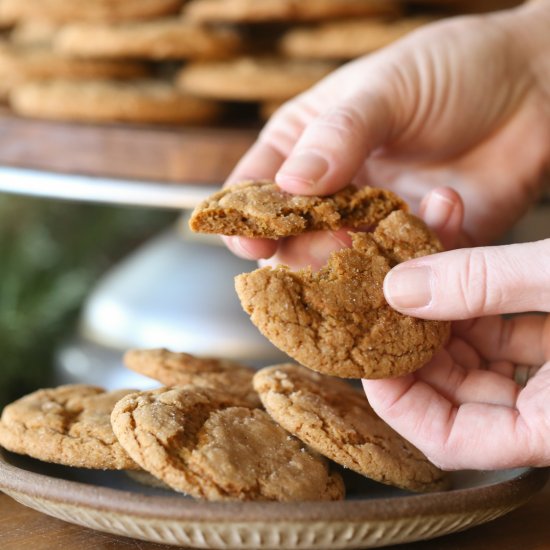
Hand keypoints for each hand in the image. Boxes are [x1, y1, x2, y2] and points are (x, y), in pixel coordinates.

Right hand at [223, 0, 549, 266]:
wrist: (532, 88)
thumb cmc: (450, 71)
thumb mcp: (386, 88)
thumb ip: (338, 136)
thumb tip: (291, 184)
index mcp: (304, 147)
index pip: (256, 191)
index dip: (246, 219)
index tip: (250, 241)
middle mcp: (332, 192)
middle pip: (292, 240)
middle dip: (304, 252)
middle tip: (334, 242)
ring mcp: (372, 223)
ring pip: (342, 266)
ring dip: (360, 260)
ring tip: (389, 231)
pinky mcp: (416, 247)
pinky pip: (403, 269)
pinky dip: (420, 251)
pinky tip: (446, 204)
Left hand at [362, 219, 549, 469]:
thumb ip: (486, 283)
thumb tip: (398, 288)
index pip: (447, 439)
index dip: (395, 398)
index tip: (366, 346)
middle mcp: (549, 408)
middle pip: (450, 387)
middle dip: (412, 330)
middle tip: (382, 281)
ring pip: (472, 350)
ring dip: (442, 298)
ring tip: (419, 243)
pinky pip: (502, 326)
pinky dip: (476, 290)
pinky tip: (455, 245)